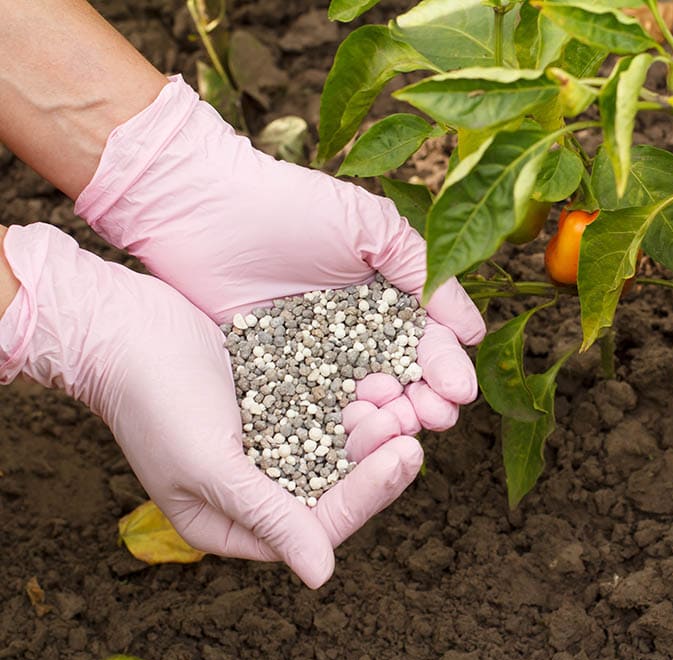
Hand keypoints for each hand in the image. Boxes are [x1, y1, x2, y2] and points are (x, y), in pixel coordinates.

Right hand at [0, 223, 422, 587]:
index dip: (367, 495)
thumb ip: (268, 518)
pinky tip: (379, 379)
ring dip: (370, 425)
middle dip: (375, 459)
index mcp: (232, 523)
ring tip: (399, 399)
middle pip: (334, 487)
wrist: (121, 326)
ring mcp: (267, 442)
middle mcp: (256, 488)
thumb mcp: (209, 467)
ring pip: (336, 446)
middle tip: (413, 426)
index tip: (406, 457)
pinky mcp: (274, 401)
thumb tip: (322, 575)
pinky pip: (323, 408)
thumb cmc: (153, 401)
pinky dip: (350, 397)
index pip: (316, 525)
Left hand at [74, 76, 485, 438]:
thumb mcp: (371, 228)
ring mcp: (315, 361)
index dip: (446, 370)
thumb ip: (425, 274)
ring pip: (360, 403)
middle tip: (433, 419)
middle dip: (423, 403)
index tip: (458, 393)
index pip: (428, 344)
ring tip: (395, 430)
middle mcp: (356, 335)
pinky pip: (309, 411)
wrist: (196, 208)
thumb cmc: (289, 208)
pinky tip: (348, 437)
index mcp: (386, 301)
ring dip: (385, 421)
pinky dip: (331, 427)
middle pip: (402, 382)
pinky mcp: (273, 380)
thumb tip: (474, 332)